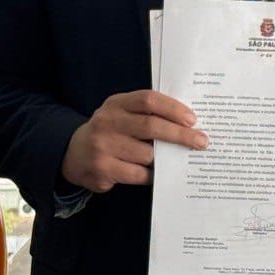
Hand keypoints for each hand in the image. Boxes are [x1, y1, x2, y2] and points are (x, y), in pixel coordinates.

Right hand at [60, 90, 206, 192]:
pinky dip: (152, 175)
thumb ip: (148, 113)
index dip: (173, 108)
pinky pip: (139, 174)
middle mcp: (107, 122)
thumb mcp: (122, 113)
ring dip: (164, 158)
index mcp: (116, 104)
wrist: (73, 153)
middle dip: (180, 135)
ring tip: (174, 158)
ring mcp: (103, 147)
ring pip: (147, 154)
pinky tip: (157, 173)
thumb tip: (187, 123)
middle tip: (201, 142)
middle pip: (151, 126)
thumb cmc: (111, 130)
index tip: (192, 119)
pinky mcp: (102, 169)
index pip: (148, 100)